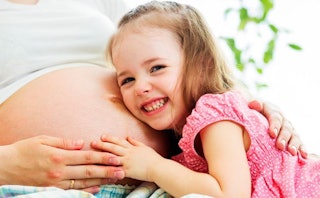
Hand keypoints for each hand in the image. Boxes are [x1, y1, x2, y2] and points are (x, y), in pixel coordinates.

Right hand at [0, 135, 124, 192]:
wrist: (5, 168)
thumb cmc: (23, 151)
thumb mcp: (42, 140)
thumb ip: (63, 142)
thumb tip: (80, 143)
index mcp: (59, 156)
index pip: (86, 157)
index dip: (103, 157)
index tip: (116, 157)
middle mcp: (59, 171)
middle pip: (89, 171)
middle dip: (107, 170)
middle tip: (122, 170)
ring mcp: (56, 183)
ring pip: (84, 182)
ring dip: (101, 181)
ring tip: (115, 179)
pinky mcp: (52, 190)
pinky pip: (73, 190)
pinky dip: (86, 190)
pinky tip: (97, 188)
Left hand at [91, 135, 162, 181]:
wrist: (158, 168)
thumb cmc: (153, 158)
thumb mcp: (144, 147)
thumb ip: (135, 142)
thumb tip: (128, 137)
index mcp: (132, 148)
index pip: (119, 141)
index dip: (110, 138)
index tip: (102, 136)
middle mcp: (128, 153)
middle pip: (113, 148)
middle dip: (102, 145)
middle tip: (93, 142)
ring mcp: (127, 162)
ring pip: (112, 157)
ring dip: (102, 155)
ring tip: (93, 153)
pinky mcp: (127, 171)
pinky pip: (116, 170)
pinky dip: (108, 169)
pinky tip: (100, 169)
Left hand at [249, 100, 307, 157]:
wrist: (257, 111)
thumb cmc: (251, 110)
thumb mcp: (251, 105)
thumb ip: (253, 105)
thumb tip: (254, 104)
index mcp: (273, 111)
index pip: (276, 118)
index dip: (275, 125)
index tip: (272, 134)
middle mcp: (283, 119)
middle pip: (286, 128)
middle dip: (284, 137)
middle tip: (280, 146)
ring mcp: (288, 127)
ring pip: (294, 135)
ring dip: (294, 144)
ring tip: (292, 152)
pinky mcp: (292, 136)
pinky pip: (299, 142)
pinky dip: (302, 148)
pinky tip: (304, 155)